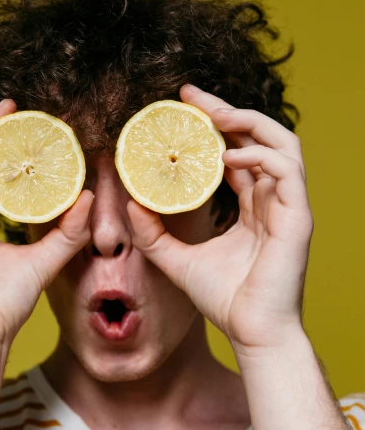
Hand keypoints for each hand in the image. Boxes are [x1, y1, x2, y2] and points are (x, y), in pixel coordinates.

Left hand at [128, 84, 313, 351]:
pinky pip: (287, 171)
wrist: (252, 333)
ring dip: (248, 122)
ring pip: (281, 143)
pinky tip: (226, 157)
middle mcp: (274, 200)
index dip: (215, 127)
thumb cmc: (224, 300)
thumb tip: (129, 205)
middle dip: (227, 111)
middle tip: (190, 96)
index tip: (183, 108)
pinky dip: (258, 156)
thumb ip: (154, 235)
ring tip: (211, 115)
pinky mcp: (299, 218)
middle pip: (258, 138)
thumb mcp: (177, 261)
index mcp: (253, 207)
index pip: (238, 153)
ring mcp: (289, 207)